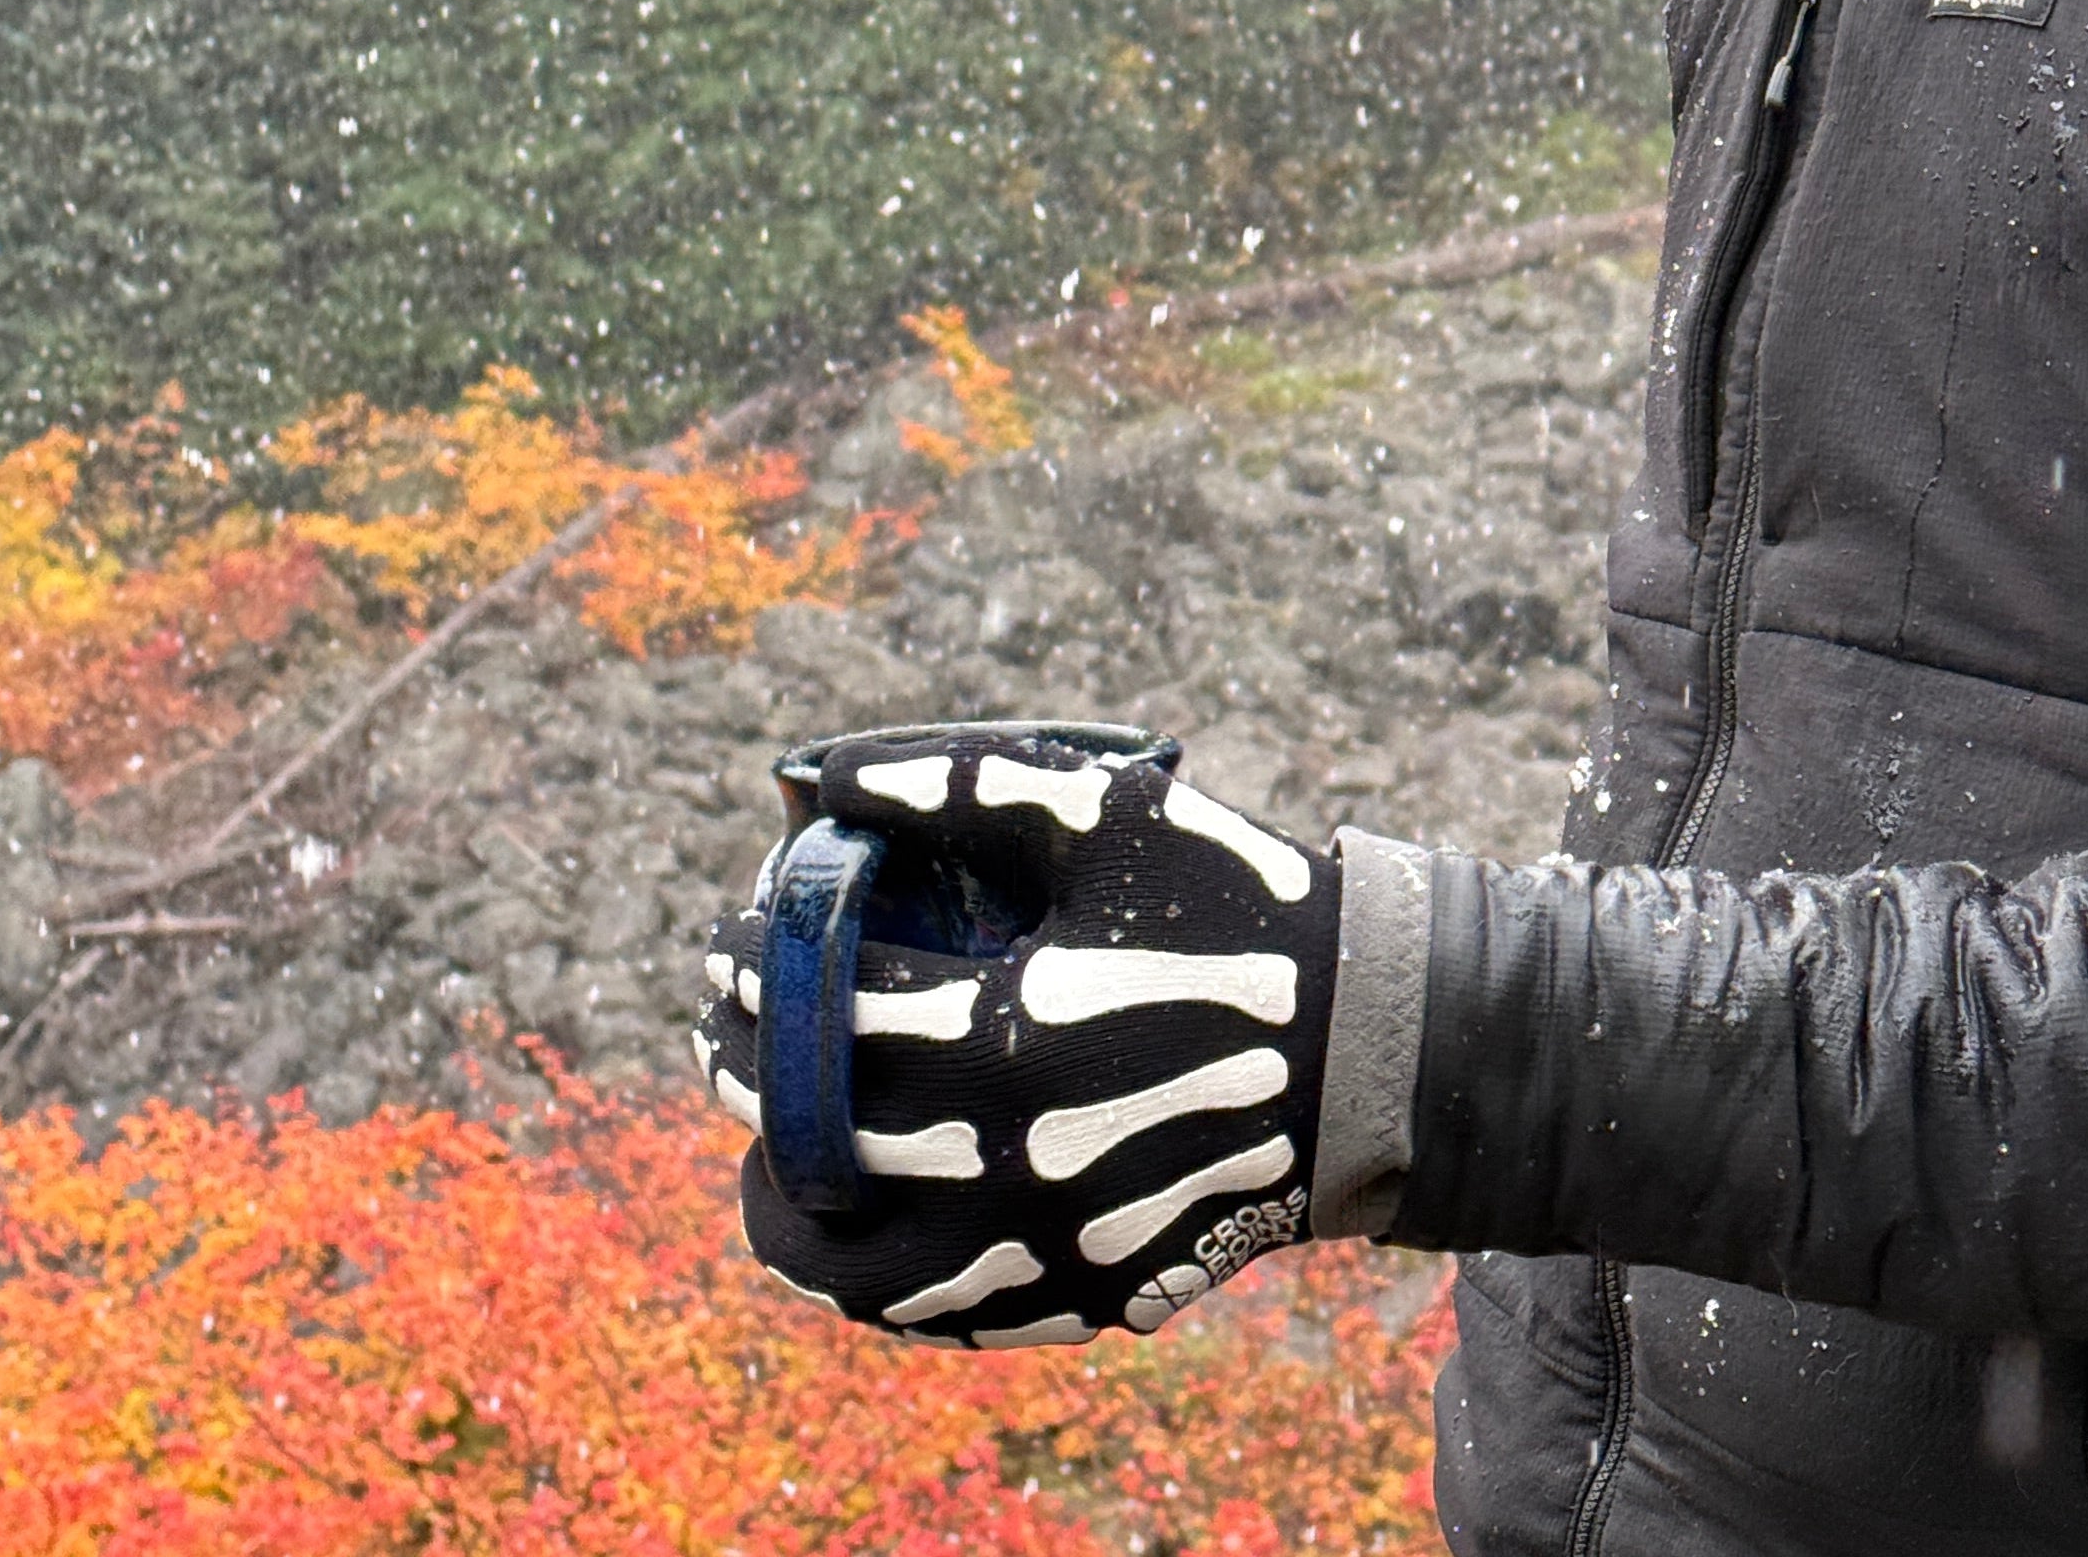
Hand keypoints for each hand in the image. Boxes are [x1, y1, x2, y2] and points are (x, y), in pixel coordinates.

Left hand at [693, 726, 1339, 1346]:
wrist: (1365, 1042)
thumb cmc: (1232, 907)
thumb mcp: (1105, 814)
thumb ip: (958, 786)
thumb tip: (821, 774)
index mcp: (1009, 1036)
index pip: (831, 1017)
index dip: (758, 975)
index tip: (725, 940)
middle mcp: (1015, 1161)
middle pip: (826, 1138)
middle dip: (751, 1074)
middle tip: (722, 1025)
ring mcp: (1050, 1244)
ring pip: (863, 1261)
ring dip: (792, 1199)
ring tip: (763, 1145)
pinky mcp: (1086, 1291)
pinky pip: (945, 1312)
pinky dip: (875, 1281)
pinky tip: (855, 1229)